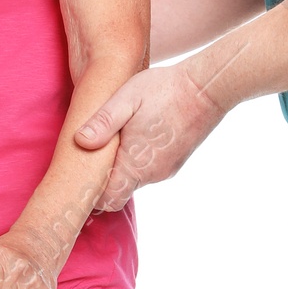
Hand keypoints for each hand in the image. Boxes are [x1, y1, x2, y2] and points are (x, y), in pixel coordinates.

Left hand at [74, 62, 225, 210]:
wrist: (207, 88)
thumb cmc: (164, 90)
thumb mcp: (126, 99)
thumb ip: (102, 123)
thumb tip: (80, 141)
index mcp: (136, 164)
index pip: (108, 200)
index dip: (93, 192)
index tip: (81, 175)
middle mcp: (152, 174)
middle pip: (120, 190)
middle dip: (105, 177)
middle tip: (93, 152)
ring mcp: (166, 170)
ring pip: (134, 179)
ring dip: (122, 165)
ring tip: (116, 139)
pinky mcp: (175, 162)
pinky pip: (149, 170)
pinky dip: (138, 160)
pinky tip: (136, 135)